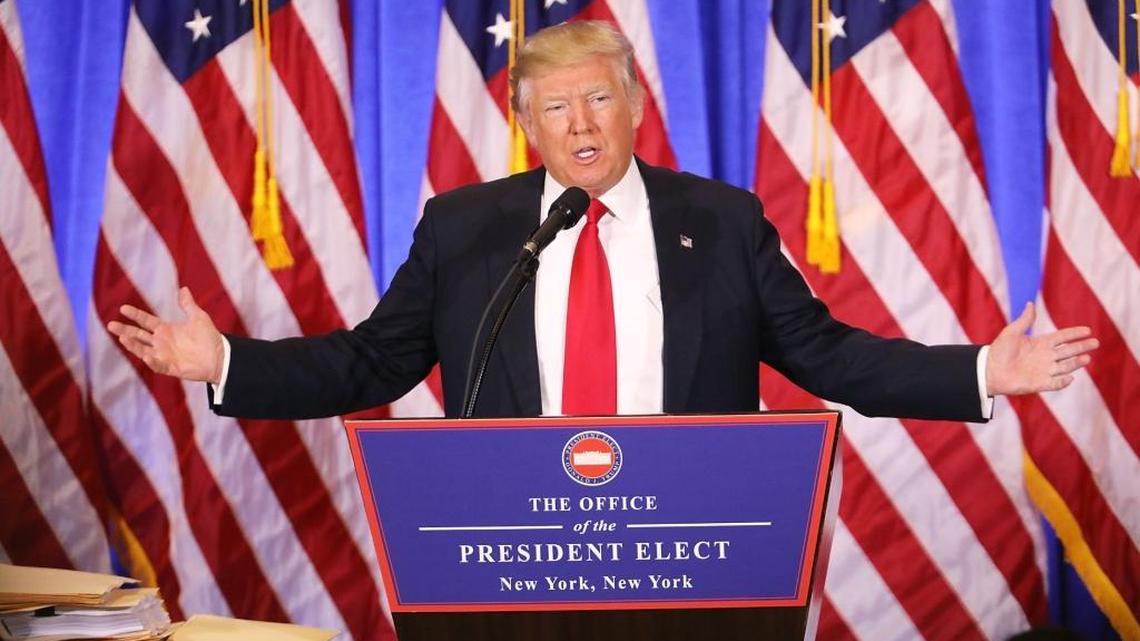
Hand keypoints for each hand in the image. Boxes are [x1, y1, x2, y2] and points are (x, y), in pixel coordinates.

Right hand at [107, 287, 224, 383]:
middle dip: (124, 330)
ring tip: (121, 338)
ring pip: (142, 349)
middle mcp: (161, 342)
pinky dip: (151, 360)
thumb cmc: (209, 337)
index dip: (135, 315)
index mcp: (166, 329)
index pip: (145, 321)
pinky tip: (146, 355)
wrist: (220, 356)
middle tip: (110, 325)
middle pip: (138, 335)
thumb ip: (188, 305)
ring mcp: (164, 355)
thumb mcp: (198, 318)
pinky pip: (157, 364)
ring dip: (132, 345)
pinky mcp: (169, 367)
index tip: (123, 308)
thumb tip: (183, 289)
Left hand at [986, 302, 1097, 395]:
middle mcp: (1045, 357)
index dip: (1074, 334)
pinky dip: (1062, 381)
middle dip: (1082, 347)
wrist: (988, 370)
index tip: (1087, 330)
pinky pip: (1055, 383)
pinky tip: (1070, 377)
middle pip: (1068, 351)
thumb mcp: (1011, 332)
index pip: (1062, 337)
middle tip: (1095, 343)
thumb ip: (1024, 320)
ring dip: (1076, 363)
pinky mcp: (1039, 383)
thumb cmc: (999, 351)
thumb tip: (1030, 303)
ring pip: (1065, 366)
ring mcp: (1043, 370)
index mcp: (1040, 343)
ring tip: (1086, 358)